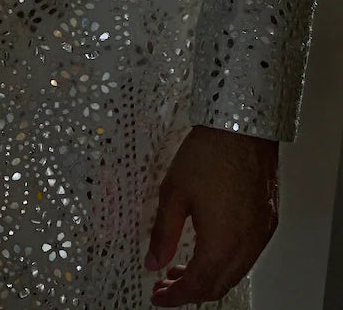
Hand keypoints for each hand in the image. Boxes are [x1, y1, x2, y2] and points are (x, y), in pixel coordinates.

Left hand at [146, 124, 278, 304]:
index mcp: (222, 244)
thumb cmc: (209, 154)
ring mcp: (260, 234)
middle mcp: (247, 245)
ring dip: (208, 277)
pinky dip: (225, 262)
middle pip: (218, 285)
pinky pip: (246, 255)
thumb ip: (162, 233)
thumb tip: (152, 262)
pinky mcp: (267, 221)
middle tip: (166, 286)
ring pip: (234, 273)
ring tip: (181, 268)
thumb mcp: (174, 193)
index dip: (175, 297)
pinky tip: (208, 248)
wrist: (242, 126)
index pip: (197, 286)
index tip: (158, 297)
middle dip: (190, 291)